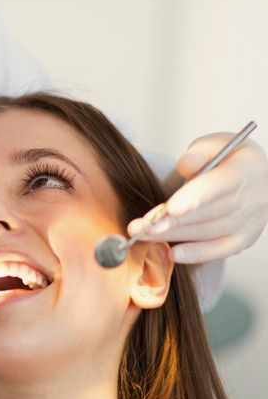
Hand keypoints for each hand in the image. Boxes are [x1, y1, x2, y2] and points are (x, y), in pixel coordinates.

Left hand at [129, 133, 267, 263]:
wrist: (257, 176)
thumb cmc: (230, 158)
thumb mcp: (216, 144)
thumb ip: (199, 154)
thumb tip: (186, 163)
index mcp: (244, 171)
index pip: (217, 187)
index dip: (193, 198)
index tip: (170, 208)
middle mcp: (252, 199)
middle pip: (207, 213)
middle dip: (171, 221)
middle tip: (142, 226)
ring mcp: (250, 221)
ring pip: (208, 232)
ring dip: (174, 236)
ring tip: (144, 235)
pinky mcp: (244, 238)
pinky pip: (220, 250)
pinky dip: (197, 254)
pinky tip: (173, 254)